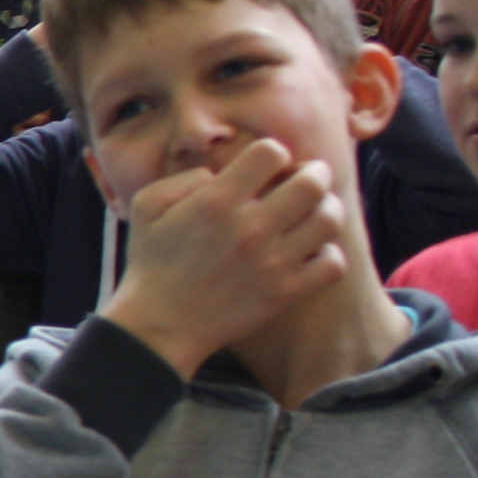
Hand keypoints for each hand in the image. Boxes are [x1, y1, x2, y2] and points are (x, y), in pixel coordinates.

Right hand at [98, 137, 348, 374]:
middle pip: (312, 182)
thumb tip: (218, 174)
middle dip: (313, 172)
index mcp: (216, 202)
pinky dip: (328, 254)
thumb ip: (182, 178)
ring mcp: (271, 262)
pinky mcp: (284, 292)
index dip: (273, 153)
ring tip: (315, 212)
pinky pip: (332, 264)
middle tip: (308, 178)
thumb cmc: (151, 264)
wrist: (158, 325)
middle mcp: (249, 228)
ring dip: (327, 209)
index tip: (267, 166)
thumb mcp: (145, 207)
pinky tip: (311, 253)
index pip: (271, 152)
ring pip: (329, 219)